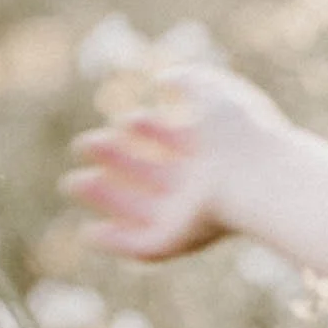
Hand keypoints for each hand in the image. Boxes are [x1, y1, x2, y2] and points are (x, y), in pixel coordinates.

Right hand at [61, 64, 290, 261]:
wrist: (256, 178)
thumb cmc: (238, 133)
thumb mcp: (213, 93)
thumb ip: (188, 80)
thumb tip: (161, 81)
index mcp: (213, 152)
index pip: (175, 142)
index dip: (147, 129)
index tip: (125, 119)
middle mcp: (201, 186)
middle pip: (152, 174)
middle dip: (116, 158)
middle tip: (83, 143)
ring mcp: (189, 216)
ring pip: (141, 210)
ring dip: (106, 198)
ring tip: (72, 182)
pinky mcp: (178, 241)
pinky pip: (141, 247)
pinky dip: (115, 244)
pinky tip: (88, 234)